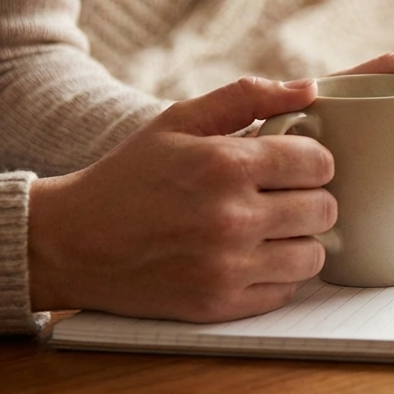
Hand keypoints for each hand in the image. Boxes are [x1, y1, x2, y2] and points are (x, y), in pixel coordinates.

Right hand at [28, 77, 334, 321]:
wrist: (69, 242)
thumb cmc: (130, 176)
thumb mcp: (179, 121)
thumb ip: (247, 97)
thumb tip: (309, 89)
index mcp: (225, 165)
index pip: (319, 163)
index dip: (312, 162)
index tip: (293, 166)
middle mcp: (231, 217)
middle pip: (324, 210)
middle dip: (309, 199)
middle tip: (281, 198)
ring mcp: (226, 266)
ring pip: (314, 256)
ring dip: (298, 241)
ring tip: (268, 230)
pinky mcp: (219, 305)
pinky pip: (286, 290)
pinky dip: (276, 275)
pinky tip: (249, 258)